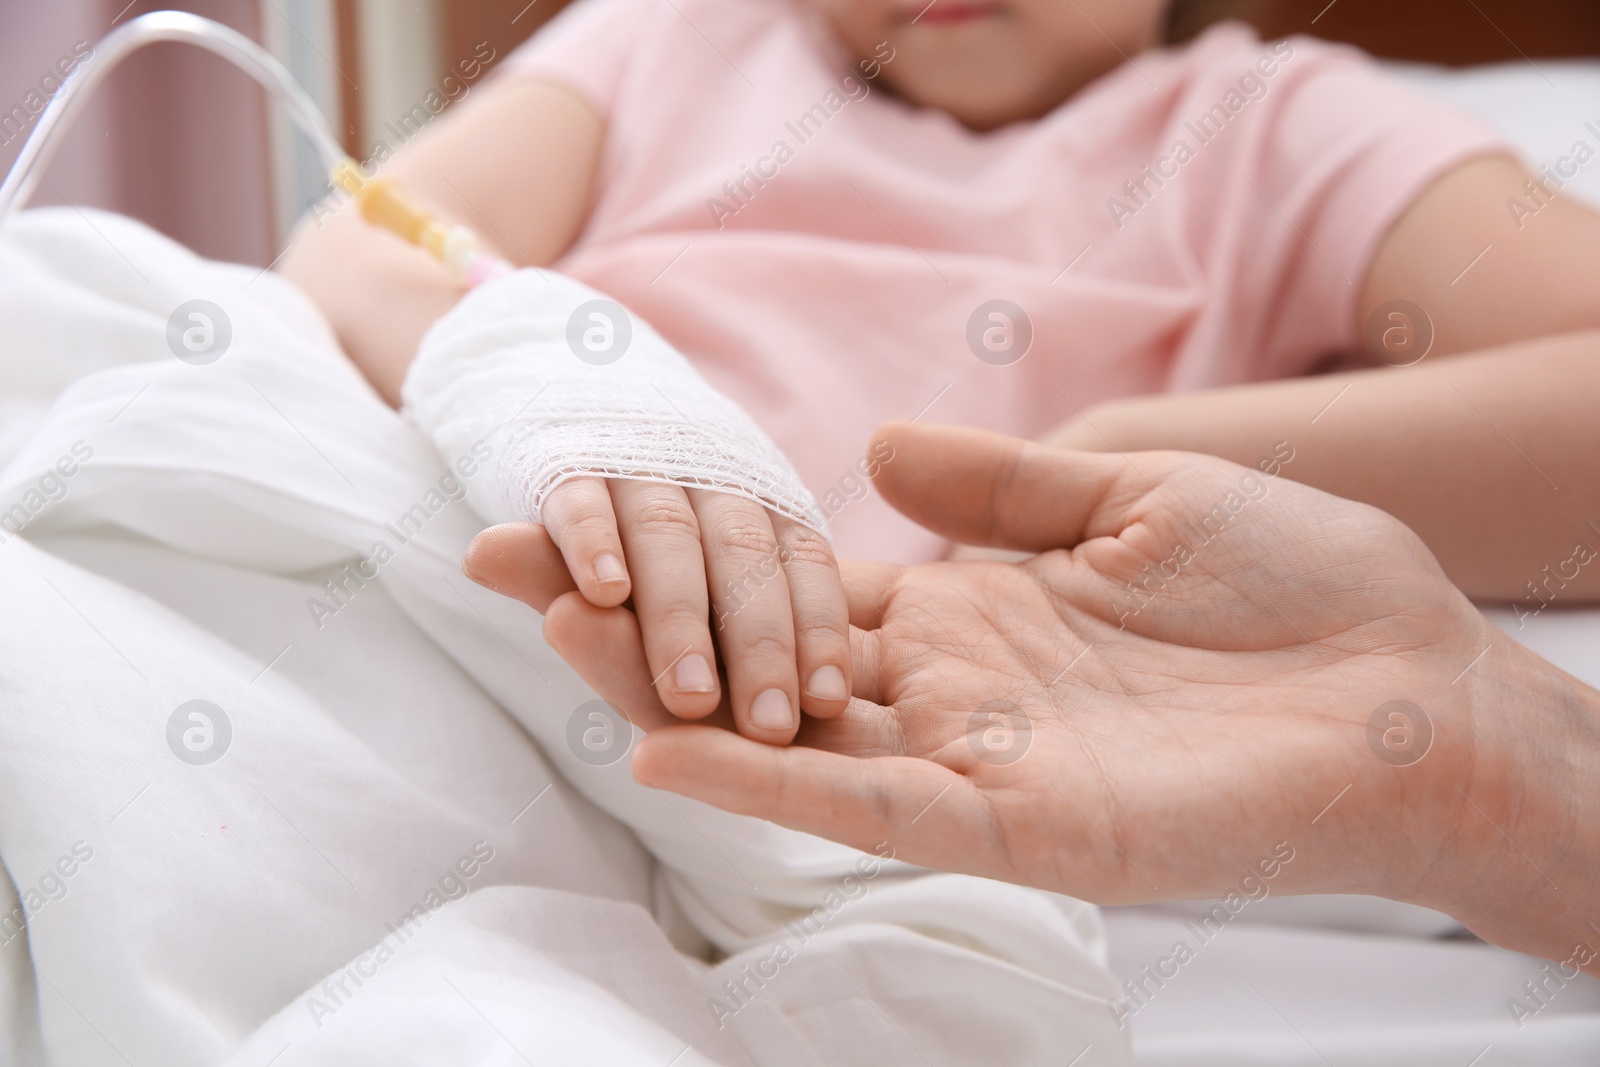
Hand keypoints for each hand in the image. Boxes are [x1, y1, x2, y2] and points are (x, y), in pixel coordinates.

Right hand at [465, 478, 850, 742]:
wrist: (582, 401)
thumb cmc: (677, 526)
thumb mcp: (719, 565)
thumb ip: (765, 616)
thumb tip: (833, 698)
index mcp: (763, 505)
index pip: (803, 564)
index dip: (817, 630)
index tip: (828, 700)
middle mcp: (709, 481)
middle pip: (742, 558)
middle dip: (759, 645)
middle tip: (768, 726)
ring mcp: (636, 470)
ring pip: (668, 537)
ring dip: (681, 617)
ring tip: (691, 695)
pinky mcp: (561, 466)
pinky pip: (579, 502)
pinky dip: (593, 541)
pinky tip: (604, 593)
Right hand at [616, 424, 1586, 945]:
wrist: (1411, 681)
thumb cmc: (1298, 586)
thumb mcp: (1135, 494)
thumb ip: (1004, 485)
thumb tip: (878, 451)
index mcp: (976, 611)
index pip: (805, 584)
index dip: (700, 552)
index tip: (588, 509)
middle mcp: (954, 692)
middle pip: (763, 659)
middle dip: (639, 618)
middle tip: (510, 567)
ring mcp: (978, 764)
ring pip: (790, 736)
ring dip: (665, 691)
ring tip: (549, 637)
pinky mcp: (1019, 826)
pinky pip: (872, 806)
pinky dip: (768, 781)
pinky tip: (666, 745)